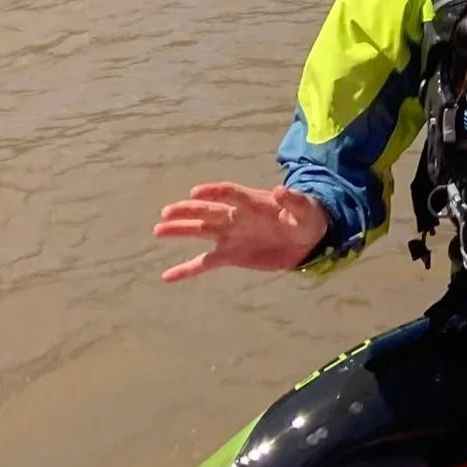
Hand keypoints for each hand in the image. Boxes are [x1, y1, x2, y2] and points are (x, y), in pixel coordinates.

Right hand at [153, 183, 329, 281]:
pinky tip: (167, 276)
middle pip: (208, 211)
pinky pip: (205, 263)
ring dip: (180, 231)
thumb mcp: (305, 209)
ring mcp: (230, 236)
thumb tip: (281, 190)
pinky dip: (187, 269)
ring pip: (200, 232)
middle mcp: (236, 217)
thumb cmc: (306, 218)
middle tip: (167, 212)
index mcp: (252, 202)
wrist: (307, 240)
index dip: (213, 192)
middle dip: (188, 211)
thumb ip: (293, 200)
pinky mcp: (230, 255)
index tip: (195, 193)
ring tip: (158, 230)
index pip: (229, 194)